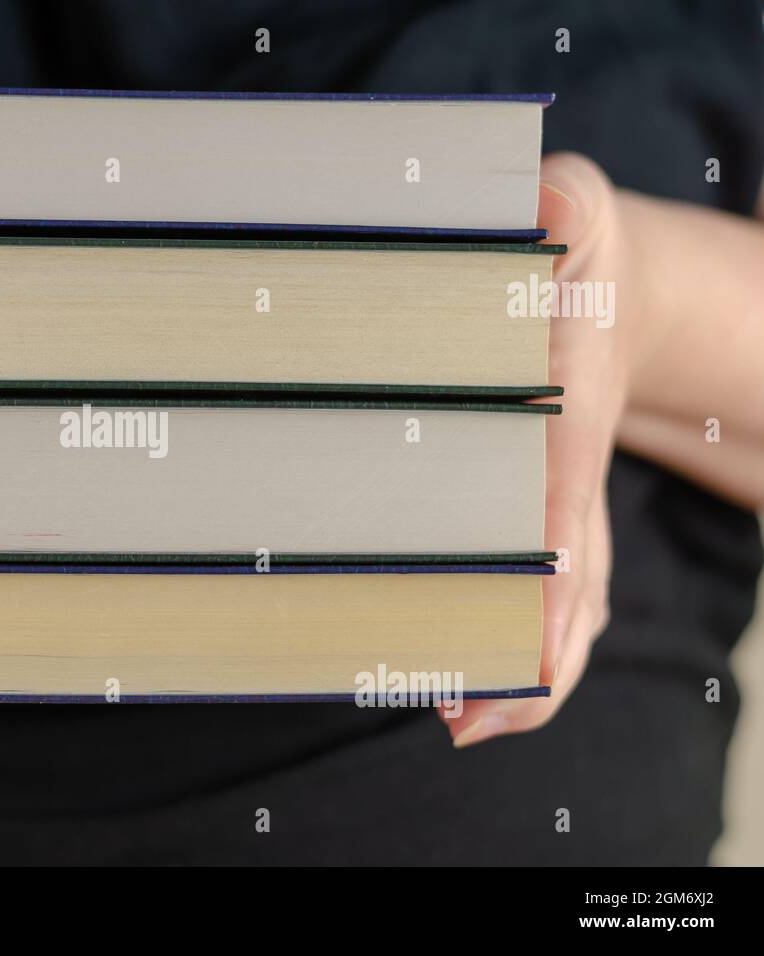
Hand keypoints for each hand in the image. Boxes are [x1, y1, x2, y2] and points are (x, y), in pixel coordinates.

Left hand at [446, 153, 636, 746]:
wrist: (615, 289)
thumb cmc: (574, 246)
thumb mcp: (572, 204)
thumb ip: (561, 202)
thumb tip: (549, 192)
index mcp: (576, 392)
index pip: (563, 473)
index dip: (552, 536)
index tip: (540, 599)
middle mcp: (576, 462)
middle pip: (573, 563)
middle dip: (538, 639)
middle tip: (478, 709)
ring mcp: (565, 496)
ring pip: (564, 596)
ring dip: (524, 665)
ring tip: (465, 723)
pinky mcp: (542, 514)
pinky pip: (544, 590)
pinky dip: (519, 644)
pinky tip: (467, 696)